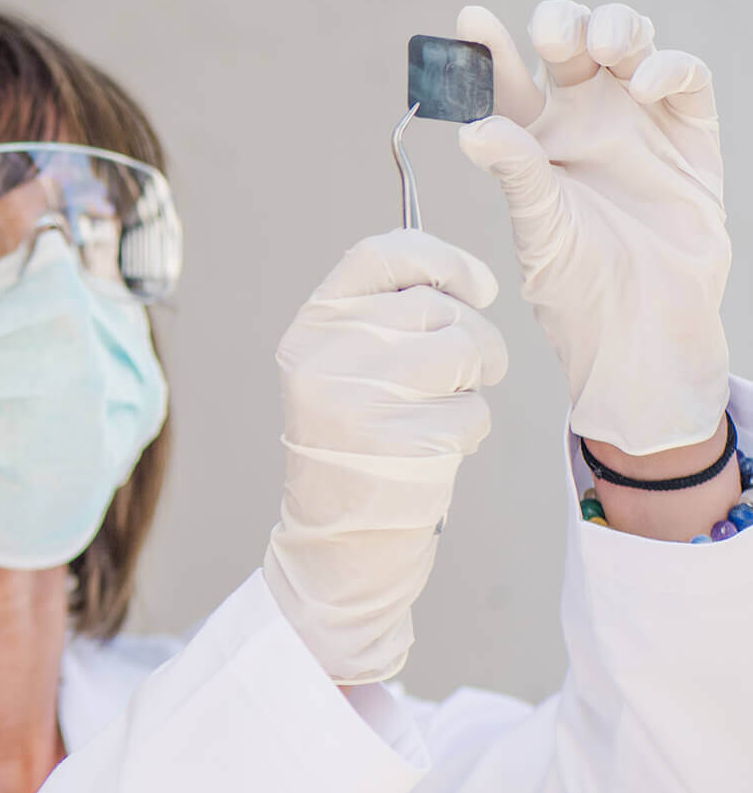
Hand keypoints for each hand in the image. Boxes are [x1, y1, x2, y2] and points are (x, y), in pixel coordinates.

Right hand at [263, 229, 506, 683]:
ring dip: (480, 379)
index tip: (478, 285)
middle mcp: (328, 357)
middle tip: (476, 367)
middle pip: (437, 306)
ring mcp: (363, 400)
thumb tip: (464, 282)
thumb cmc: (354, 444)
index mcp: (311, 329)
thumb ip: (383, 319)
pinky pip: (474, 409)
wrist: (338, 538)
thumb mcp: (341, 369)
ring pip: (466, 348)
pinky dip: (472, 429)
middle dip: (476, 336)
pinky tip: (437, 450)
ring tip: (454, 406)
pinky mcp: (403, 443)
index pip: (379, 255)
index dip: (440, 258)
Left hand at [457, 0, 729, 455]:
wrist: (642, 327)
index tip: (469, 20)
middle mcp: (583, 126)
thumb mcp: (539, 229)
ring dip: (617, 28)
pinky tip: (647, 83)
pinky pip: (684, 78)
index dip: (489, 50)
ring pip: (629, 45)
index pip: (508, 85)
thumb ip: (515, 172)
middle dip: (564, 24)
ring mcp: (636, 126)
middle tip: (555, 38)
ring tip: (604, 49)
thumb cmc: (579, 289)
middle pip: (571, 47)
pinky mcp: (688, 136)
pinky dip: (669, 65)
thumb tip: (473, 129)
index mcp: (535, 146)